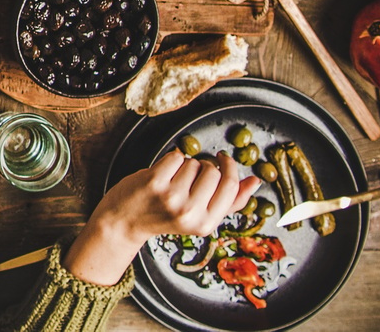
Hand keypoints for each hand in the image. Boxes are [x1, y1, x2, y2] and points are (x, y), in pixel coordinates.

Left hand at [62, 150, 258, 285]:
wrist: (123, 222)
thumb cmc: (162, 217)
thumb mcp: (198, 216)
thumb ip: (229, 201)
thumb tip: (256, 182)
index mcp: (206, 224)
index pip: (232, 187)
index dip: (230, 168)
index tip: (223, 160)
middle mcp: (191, 212)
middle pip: (213, 171)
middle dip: (204, 167)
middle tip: (187, 178)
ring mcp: (172, 197)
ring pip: (194, 163)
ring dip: (185, 165)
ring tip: (172, 180)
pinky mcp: (155, 182)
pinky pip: (176, 156)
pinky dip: (169, 159)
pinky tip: (161, 174)